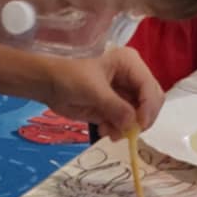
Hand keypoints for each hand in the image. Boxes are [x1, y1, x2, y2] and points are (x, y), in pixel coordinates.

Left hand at [41, 46, 163, 138]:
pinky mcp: (114, 108)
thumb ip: (115, 107)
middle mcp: (131, 78)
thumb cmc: (69, 76)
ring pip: (139, 116)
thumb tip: (132, 124)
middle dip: (141, 119)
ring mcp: (123, 94)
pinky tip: (105, 131)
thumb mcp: (93, 89)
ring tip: (109, 132)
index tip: (140, 125)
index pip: (150, 87)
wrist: (47, 84)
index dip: (148, 107)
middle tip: (129, 132)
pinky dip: (118, 130)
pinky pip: (125, 123)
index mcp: (130, 63)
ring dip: (127, 127)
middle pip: (150, 102)